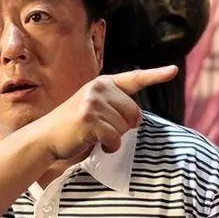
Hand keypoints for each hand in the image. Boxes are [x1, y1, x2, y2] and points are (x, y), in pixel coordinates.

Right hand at [38, 65, 177, 158]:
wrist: (46, 137)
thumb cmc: (73, 126)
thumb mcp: (93, 108)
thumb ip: (114, 106)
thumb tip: (136, 119)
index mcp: (102, 83)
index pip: (134, 79)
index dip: (156, 75)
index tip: (173, 71)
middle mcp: (99, 89)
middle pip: (134, 112)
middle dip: (123, 126)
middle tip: (102, 130)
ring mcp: (93, 102)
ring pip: (124, 127)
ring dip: (113, 138)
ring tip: (94, 135)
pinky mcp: (89, 119)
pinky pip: (114, 138)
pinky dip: (109, 146)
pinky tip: (95, 143)